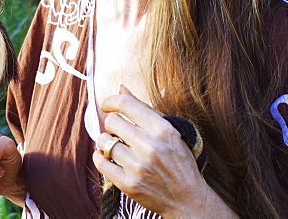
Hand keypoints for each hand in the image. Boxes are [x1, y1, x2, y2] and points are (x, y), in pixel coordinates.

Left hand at [93, 86, 235, 217]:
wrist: (188, 199)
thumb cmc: (179, 162)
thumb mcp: (169, 132)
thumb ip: (145, 110)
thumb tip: (121, 88)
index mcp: (162, 130)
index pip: (126, 104)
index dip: (111, 101)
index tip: (107, 105)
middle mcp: (150, 147)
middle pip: (111, 122)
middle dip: (111, 124)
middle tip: (118, 132)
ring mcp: (138, 167)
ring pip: (103, 142)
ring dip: (106, 142)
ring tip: (116, 146)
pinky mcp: (128, 184)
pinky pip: (100, 162)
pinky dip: (100, 157)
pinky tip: (109, 157)